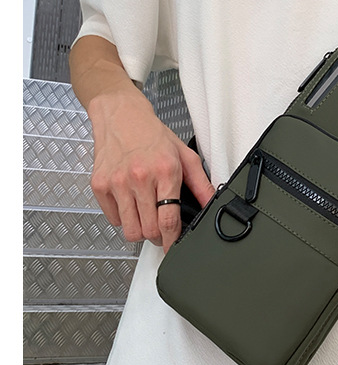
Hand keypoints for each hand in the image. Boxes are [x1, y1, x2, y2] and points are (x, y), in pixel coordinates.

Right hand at [88, 86, 214, 253]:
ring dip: (140, 231)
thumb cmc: (153, 135)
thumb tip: (211, 205)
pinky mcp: (99, 185)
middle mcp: (139, 178)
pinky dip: (122, 218)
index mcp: (165, 172)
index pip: (168, 220)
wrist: (121, 116)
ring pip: (129, 230)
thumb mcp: (185, 156)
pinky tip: (130, 204)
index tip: (172, 247)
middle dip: (157, 236)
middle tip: (160, 228)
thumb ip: (201, 184)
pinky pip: (112, 219)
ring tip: (145, 217)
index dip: (171, 240)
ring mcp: (117, 183)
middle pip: (149, 230)